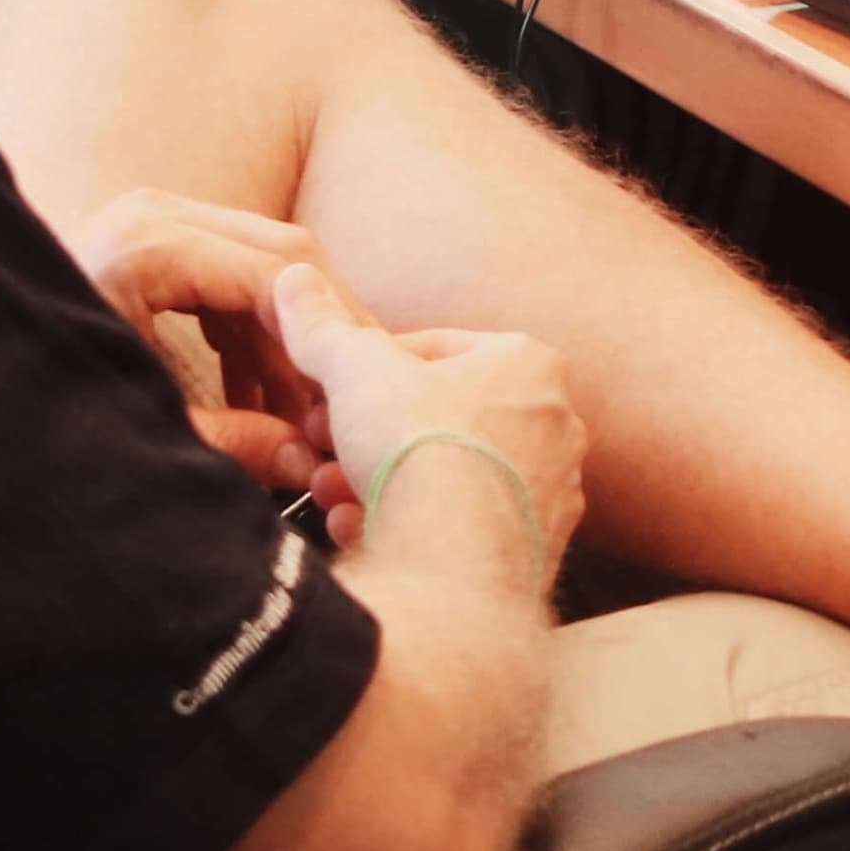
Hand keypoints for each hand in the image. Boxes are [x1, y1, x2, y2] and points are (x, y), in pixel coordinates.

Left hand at [71, 190, 361, 499]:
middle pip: (284, 255)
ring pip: (263, 263)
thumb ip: (230, 444)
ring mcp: (151, 218)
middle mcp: (155, 213)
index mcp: (150, 247)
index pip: (278, 277)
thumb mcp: (142, 424)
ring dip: (288, 337)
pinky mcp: (148, 241)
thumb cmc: (40, 399)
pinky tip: (257, 402)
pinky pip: (228, 273)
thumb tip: (303, 463)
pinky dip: (251, 331)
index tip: (352, 402)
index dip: (325, 342)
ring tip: (303, 419)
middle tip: (350, 402)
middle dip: (321, 333)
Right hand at [272, 264, 584, 587]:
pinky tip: (361, 530)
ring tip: (331, 491)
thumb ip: (324, 327)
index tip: (332, 390)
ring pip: (448, 477)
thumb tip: (294, 280)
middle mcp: (555, 427)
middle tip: (325, 444)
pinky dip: (410, 527)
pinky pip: (461, 532)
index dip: (372, 367)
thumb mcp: (355, 369)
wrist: (453, 570)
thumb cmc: (419, 448)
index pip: (438, 349)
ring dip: (382, 480)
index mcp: (530, 364)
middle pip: (441, 418)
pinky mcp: (533, 557)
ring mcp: (549, 496)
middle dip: (373, 432)